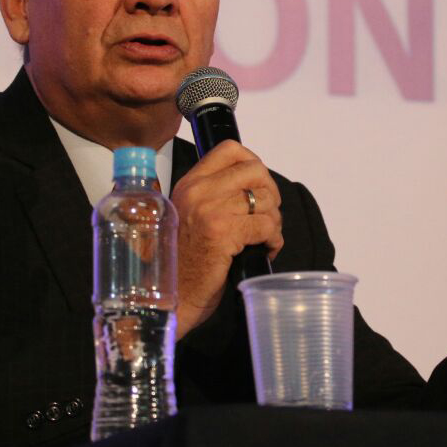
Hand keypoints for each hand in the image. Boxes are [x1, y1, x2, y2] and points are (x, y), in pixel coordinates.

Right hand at [170, 140, 282, 337]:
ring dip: (274, 221)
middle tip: (266, 215)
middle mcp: (198, 191)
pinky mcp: (223, 233)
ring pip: (265, 200)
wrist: (171, 296)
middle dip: (270, 193)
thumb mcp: (190, 216)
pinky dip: (274, 239)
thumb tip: (253, 183)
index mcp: (190, 183)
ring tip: (264, 237)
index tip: (258, 186)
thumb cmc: (184, 261)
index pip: (231, 150)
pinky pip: (267, 225)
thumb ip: (213, 196)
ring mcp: (210, 210)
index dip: (254, 164)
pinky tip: (266, 249)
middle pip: (255, 171)